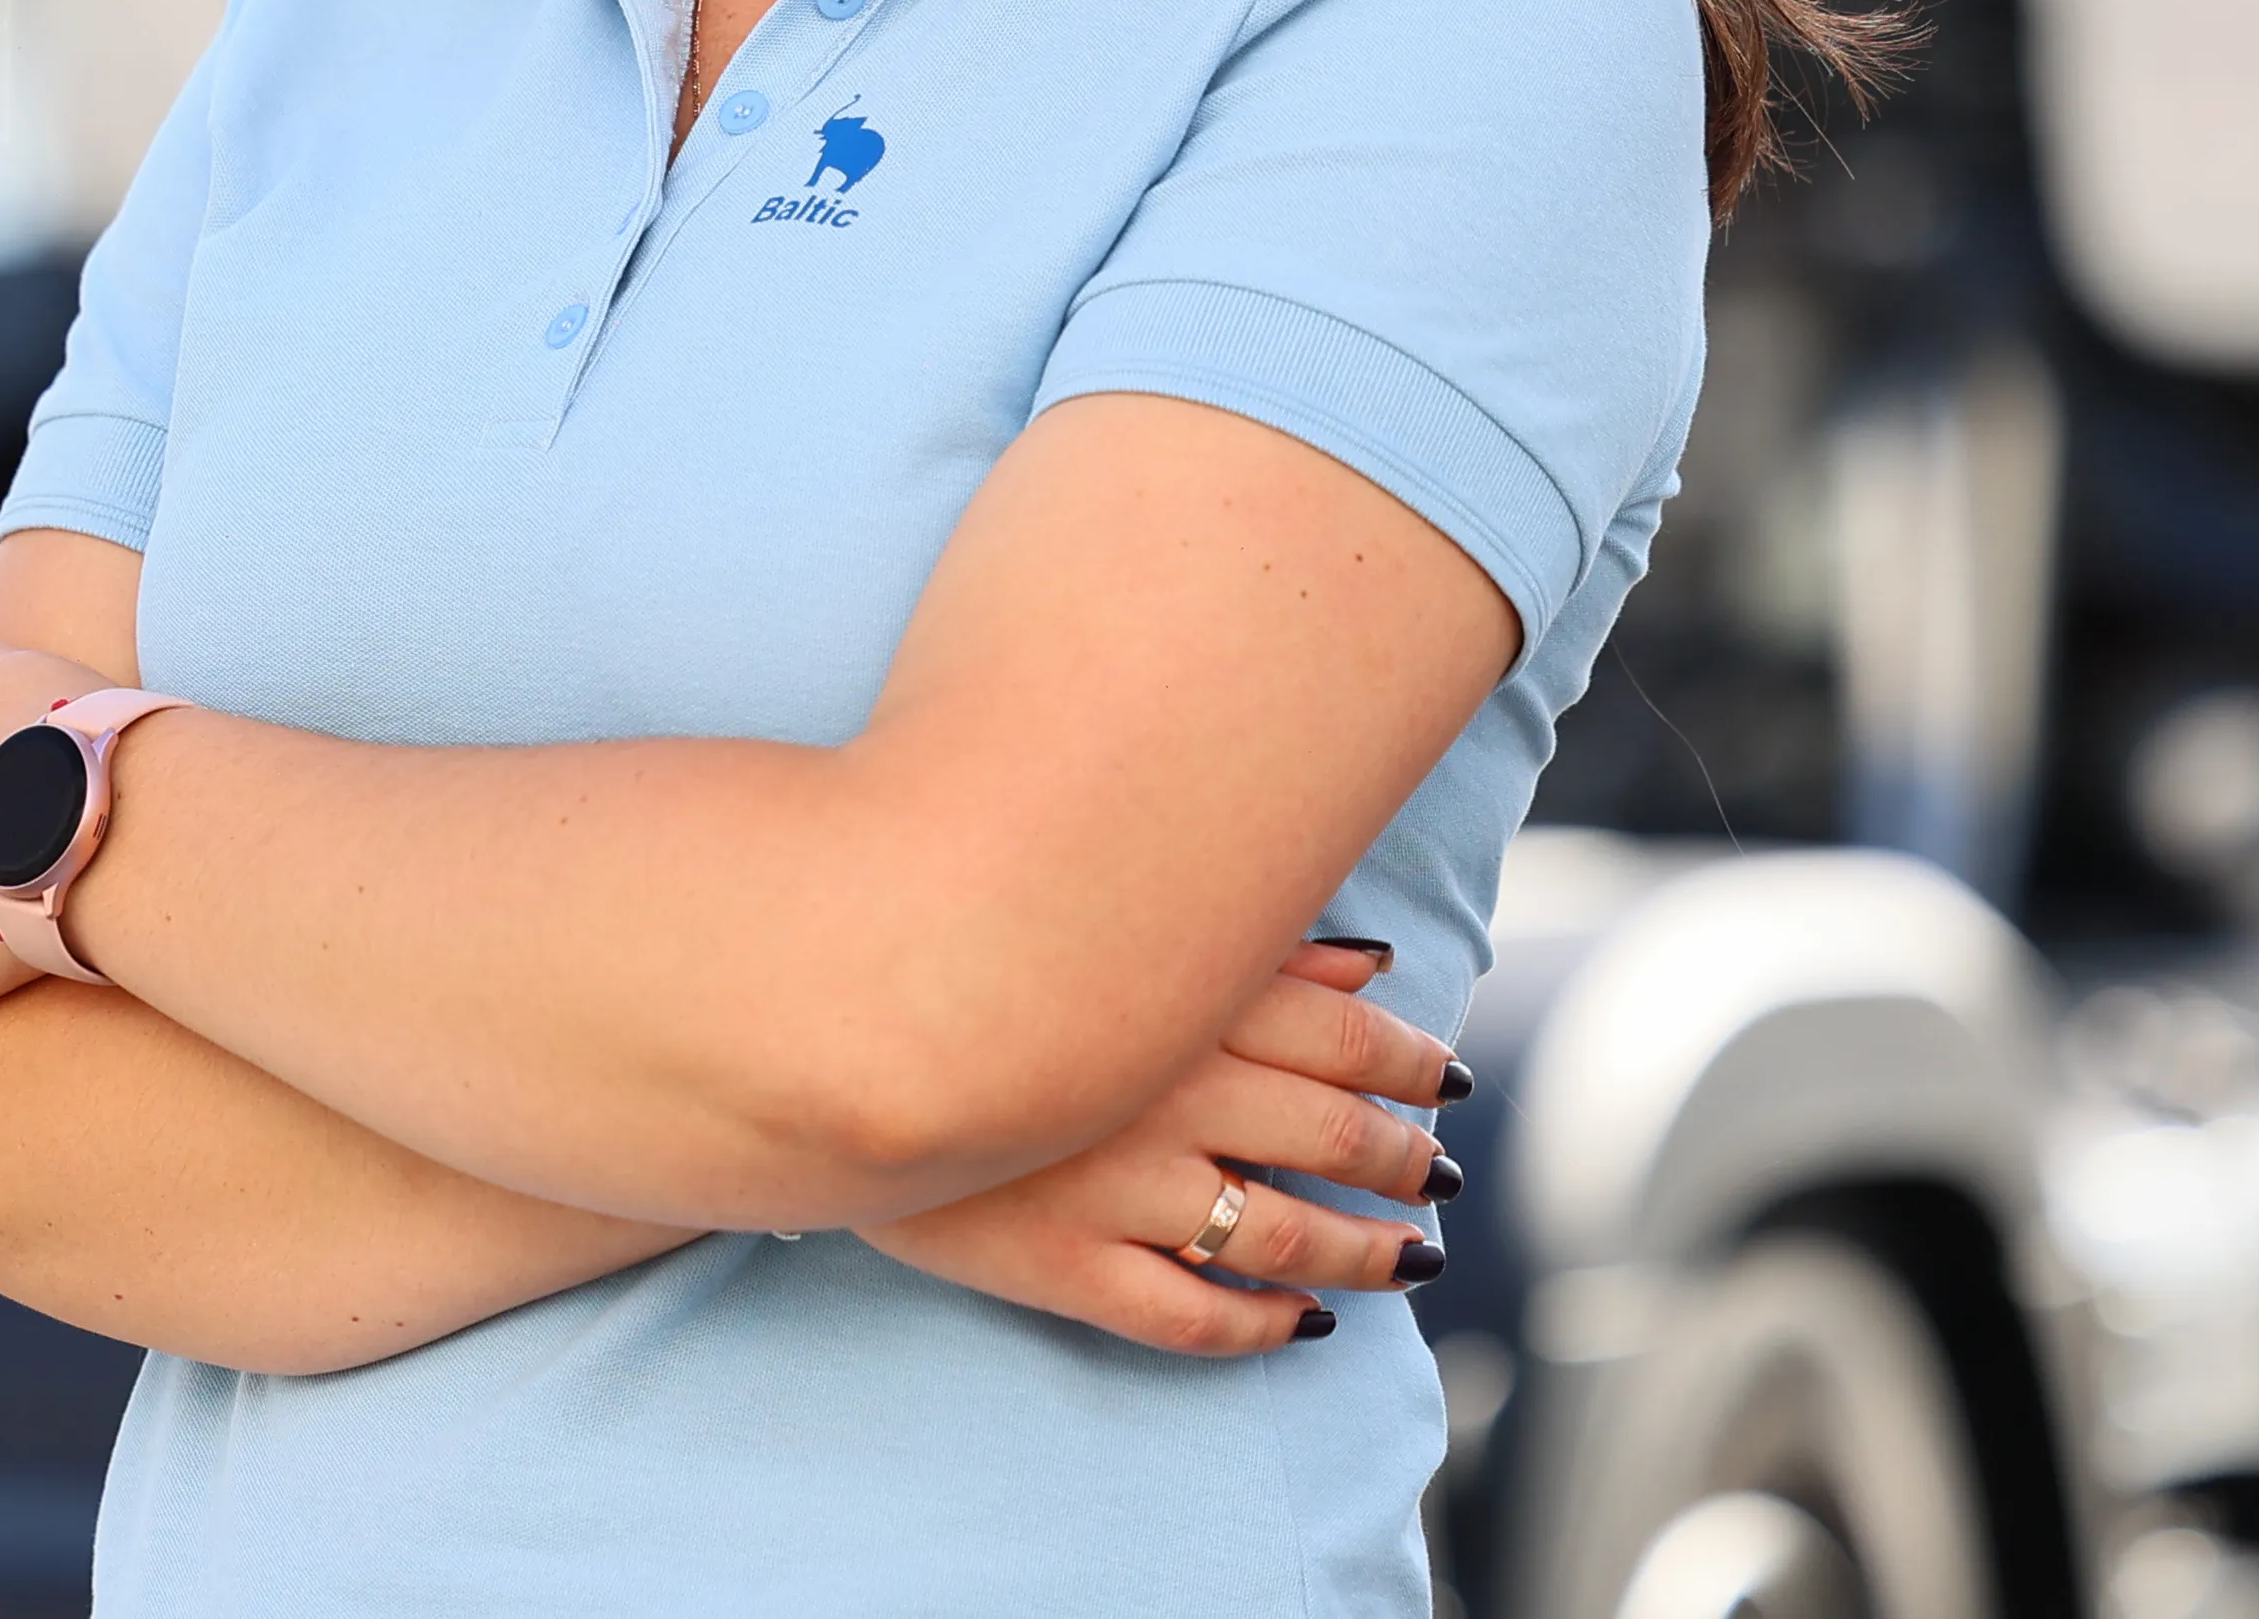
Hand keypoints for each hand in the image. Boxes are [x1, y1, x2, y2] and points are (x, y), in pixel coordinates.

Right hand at [856, 941, 1463, 1354]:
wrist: (811, 1034)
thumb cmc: (971, 959)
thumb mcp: (1112, 930)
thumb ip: (1245, 946)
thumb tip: (1372, 965)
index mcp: (1177, 1001)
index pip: (1344, 1041)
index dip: (1412, 1063)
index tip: (1447, 1076)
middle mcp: (1160, 1096)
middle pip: (1332, 1137)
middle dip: (1406, 1159)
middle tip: (1440, 1170)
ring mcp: (1111, 1190)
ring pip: (1280, 1238)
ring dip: (1365, 1251)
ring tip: (1408, 1254)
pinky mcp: (1058, 1265)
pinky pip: (1186, 1319)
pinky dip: (1259, 1328)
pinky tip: (1300, 1322)